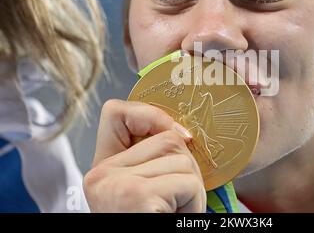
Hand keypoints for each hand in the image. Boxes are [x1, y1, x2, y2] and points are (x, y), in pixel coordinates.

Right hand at [83, 99, 205, 212]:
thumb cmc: (151, 218)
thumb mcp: (146, 190)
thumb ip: (152, 160)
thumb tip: (183, 134)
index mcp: (102, 169)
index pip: (116, 111)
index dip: (152, 116)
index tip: (177, 137)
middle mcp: (102, 173)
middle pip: (167, 138)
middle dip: (186, 168)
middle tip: (179, 200)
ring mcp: (116, 182)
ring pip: (182, 158)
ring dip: (193, 190)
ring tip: (178, 211)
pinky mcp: (136, 194)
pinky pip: (189, 183)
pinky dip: (195, 203)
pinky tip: (177, 216)